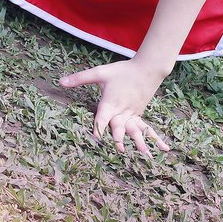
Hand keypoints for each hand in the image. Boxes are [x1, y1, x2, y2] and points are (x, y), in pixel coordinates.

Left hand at [58, 59, 172, 157]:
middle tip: (119, 150)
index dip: (98, 127)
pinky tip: (162, 148)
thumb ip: (80, 78)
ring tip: (145, 153)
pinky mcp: (139, 114)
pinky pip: (145, 128)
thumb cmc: (122, 71)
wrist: (148, 68)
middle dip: (119, 139)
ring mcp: (133, 113)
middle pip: (119, 127)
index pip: (102, 117)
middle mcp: (122, 111)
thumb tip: (60, 82)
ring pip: (135, 130)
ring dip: (139, 142)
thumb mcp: (100, 72)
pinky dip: (153, 138)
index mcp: (110, 102)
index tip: (95, 139)